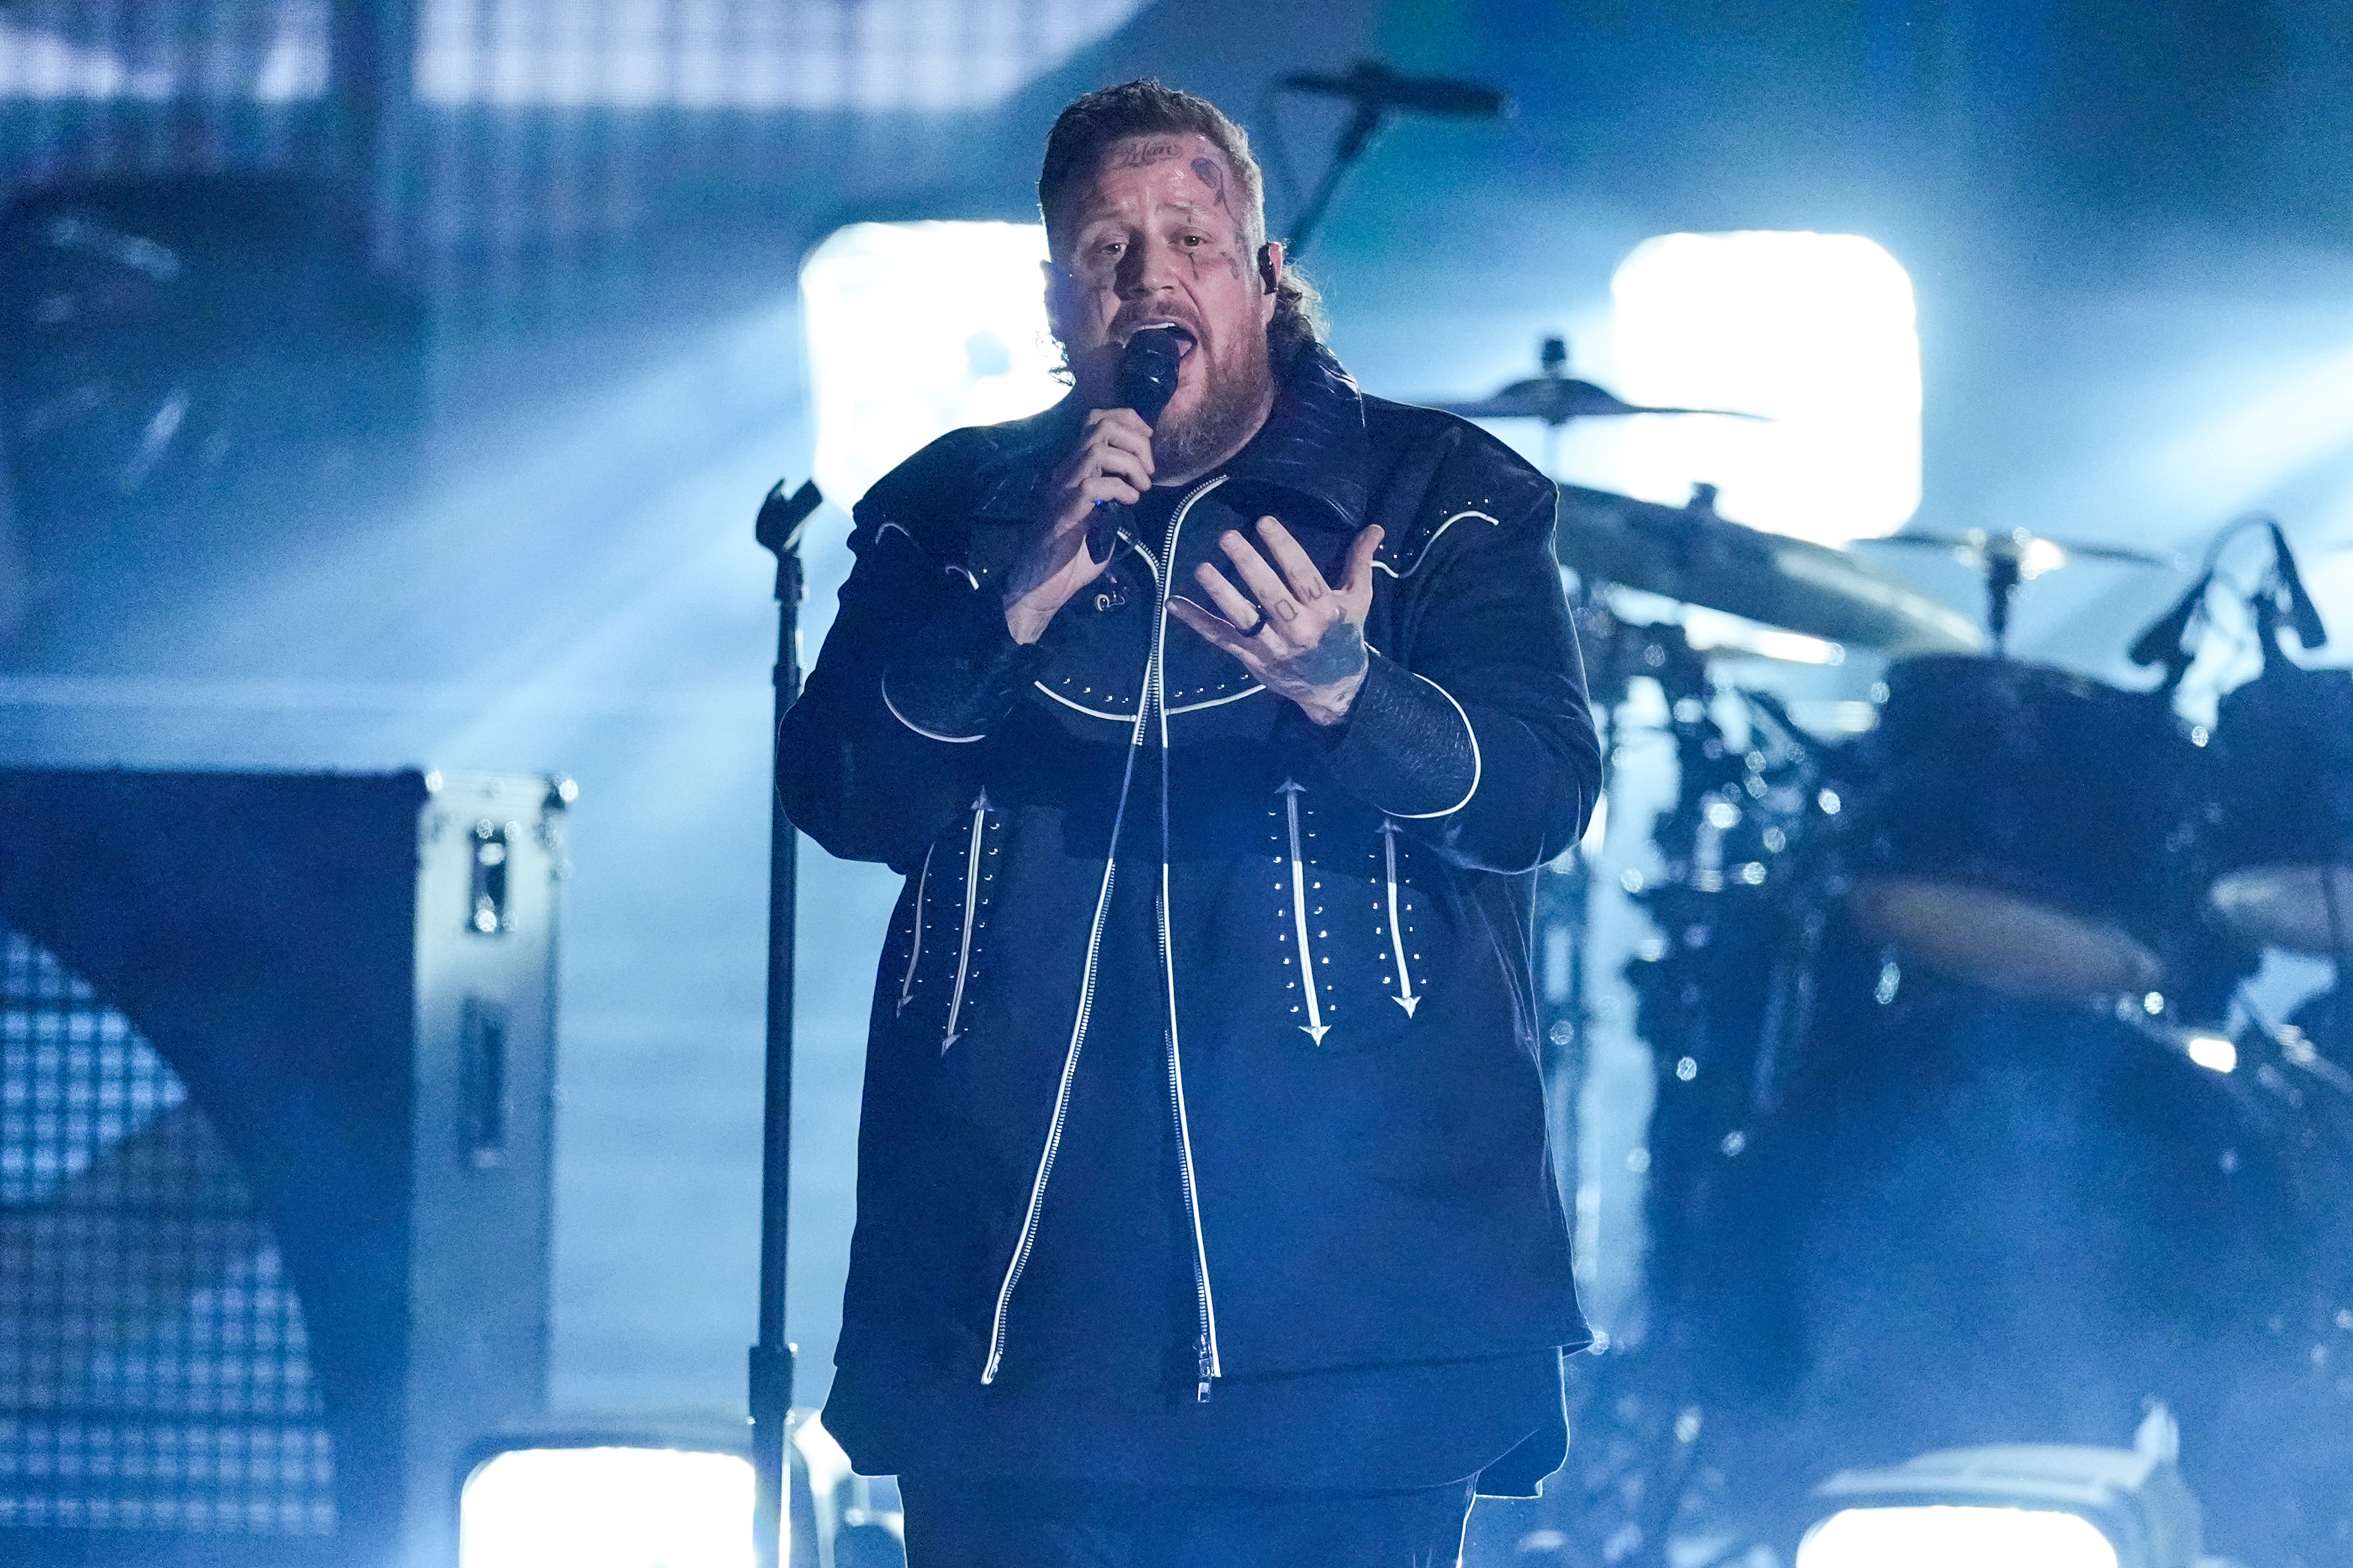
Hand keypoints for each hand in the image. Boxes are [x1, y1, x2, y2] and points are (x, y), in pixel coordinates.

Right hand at [1003, 408, 1153, 643]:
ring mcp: (1062, 489)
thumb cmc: (1071, 556)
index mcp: (1073, 468)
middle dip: (1136, 441)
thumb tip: (1140, 482)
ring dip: (1130, 463)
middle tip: (1149, 471)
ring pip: (1098, 449)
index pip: (1097, 419)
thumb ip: (1115, 494)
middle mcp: (1065, 471)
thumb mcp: (1101, 517)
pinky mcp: (1065, 512)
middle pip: (1101, 425)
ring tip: (1141, 487)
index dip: (1128, 420)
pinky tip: (1130, 502)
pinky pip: (1095, 485)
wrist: (1042, 588)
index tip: (1149, 439)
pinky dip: (1120, 489)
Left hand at [1168, 518, 1383, 726]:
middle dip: (1249, 564)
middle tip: (1228, 537)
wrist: (1335, 688)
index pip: (1302, 575)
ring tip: (1202, 568)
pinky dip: (1196, 622)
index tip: (1264, 522)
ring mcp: (1272, 646)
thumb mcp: (1357, 599)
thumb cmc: (1344, 636)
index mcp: (1325, 611)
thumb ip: (1360, 562)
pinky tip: (1174, 603)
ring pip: (1243, 617)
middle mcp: (1298, 629)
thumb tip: (1376, 527)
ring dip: (1220, 593)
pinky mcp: (1251, 658)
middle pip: (1270, 594)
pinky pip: (1221, 638)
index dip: (1283, 548)